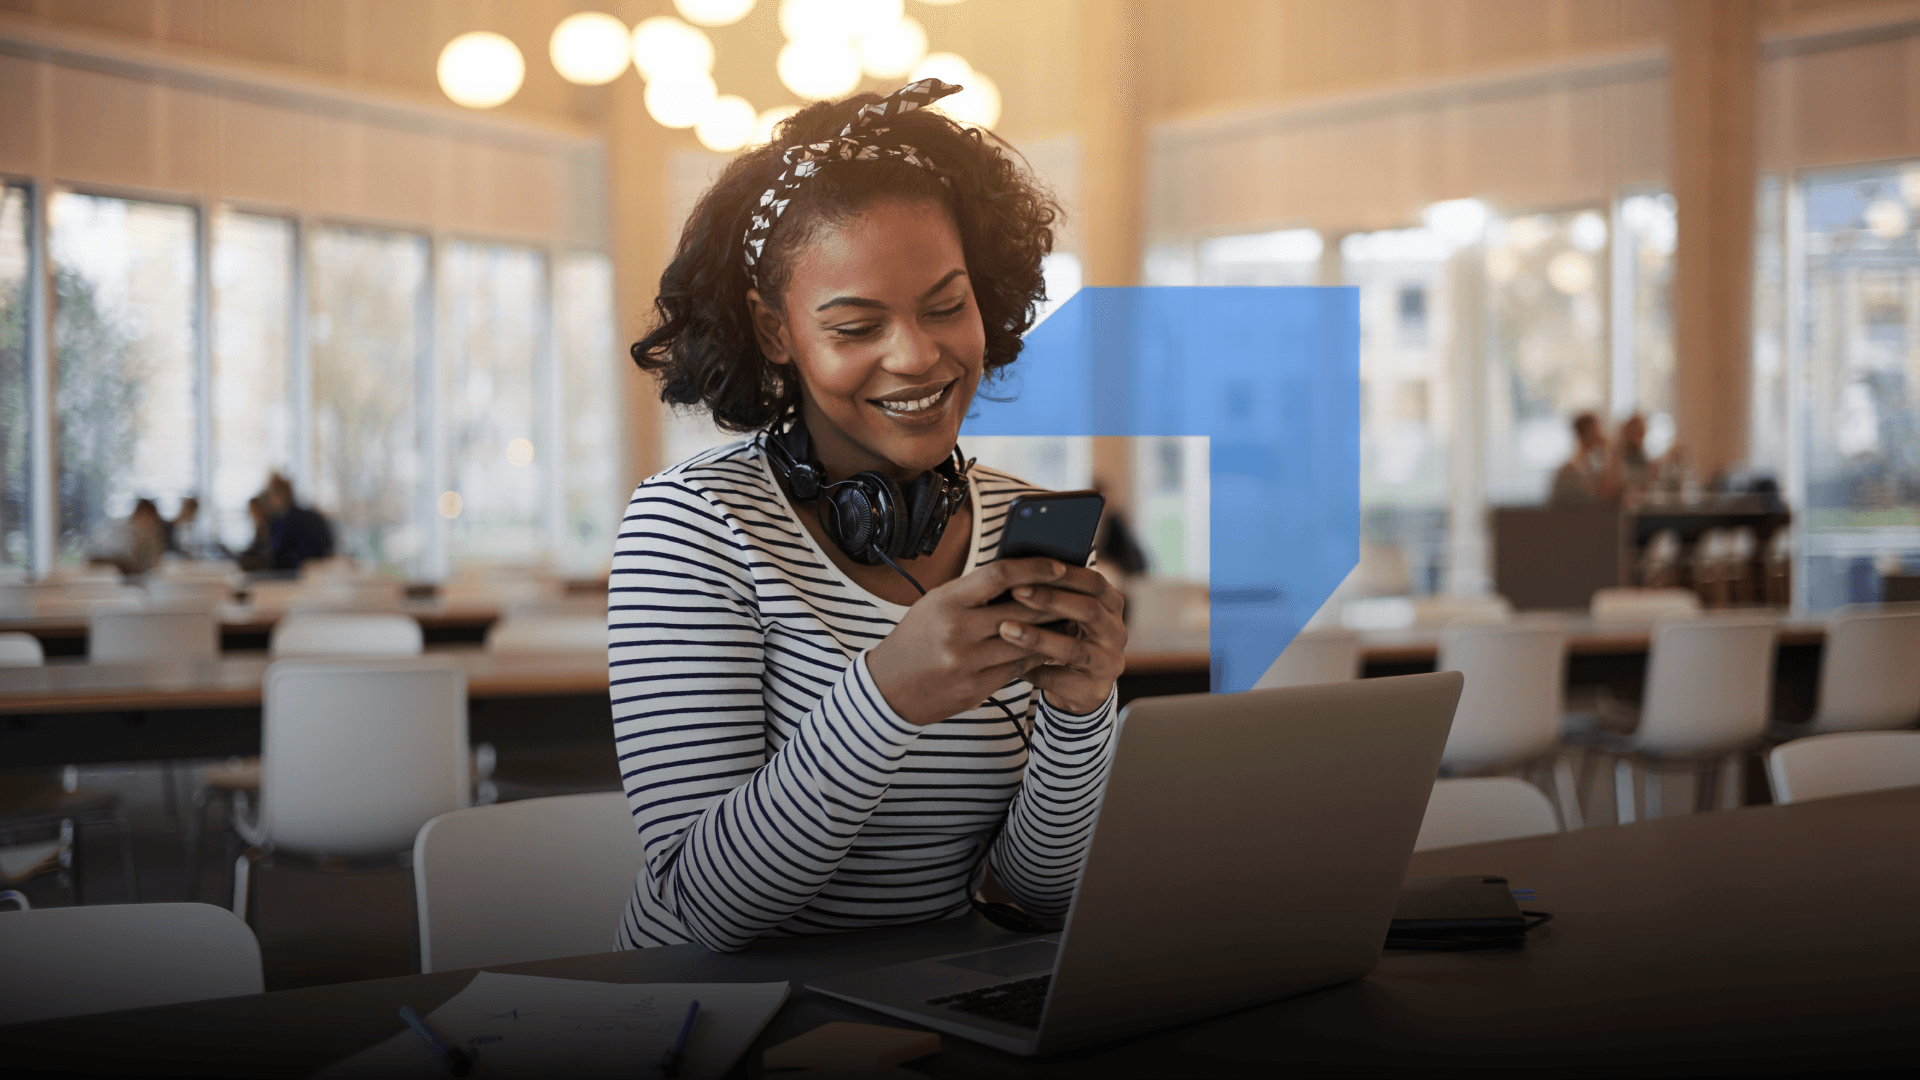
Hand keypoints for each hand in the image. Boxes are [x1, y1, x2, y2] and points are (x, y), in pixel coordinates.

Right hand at [867, 558, 1074, 724]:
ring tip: (1070, 620)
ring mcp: (968, 664)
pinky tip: (1047, 647)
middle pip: (1022, 610)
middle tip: (1077, 593)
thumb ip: (976, 591)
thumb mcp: (937, 603)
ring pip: (1026, 643)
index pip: (1000, 575)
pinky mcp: (976, 690)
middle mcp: (957, 631)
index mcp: (947, 601)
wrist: (887, 688)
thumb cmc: (918, 637)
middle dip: (1054, 602)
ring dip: (1052, 631)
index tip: (1059, 565)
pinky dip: (1035, 656)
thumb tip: (1024, 576)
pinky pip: (1018, 670)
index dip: (1035, 568)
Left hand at [996, 564, 1126, 715]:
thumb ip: (1053, 593)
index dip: (1067, 574)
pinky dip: (1033, 670)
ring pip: (1074, 649)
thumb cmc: (1065, 636)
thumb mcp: (1066, 613)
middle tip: (1016, 591)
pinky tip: (1007, 663)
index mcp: (1111, 605)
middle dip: (1050, 600)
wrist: (1080, 687)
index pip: (1095, 582)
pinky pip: (1060, 680)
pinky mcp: (1095, 690)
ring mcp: (1109, 663)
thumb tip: (1013, 566)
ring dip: (1038, 637)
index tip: (1034, 566)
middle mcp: (1116, 632)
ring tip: (1005, 628)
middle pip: (1089, 611)